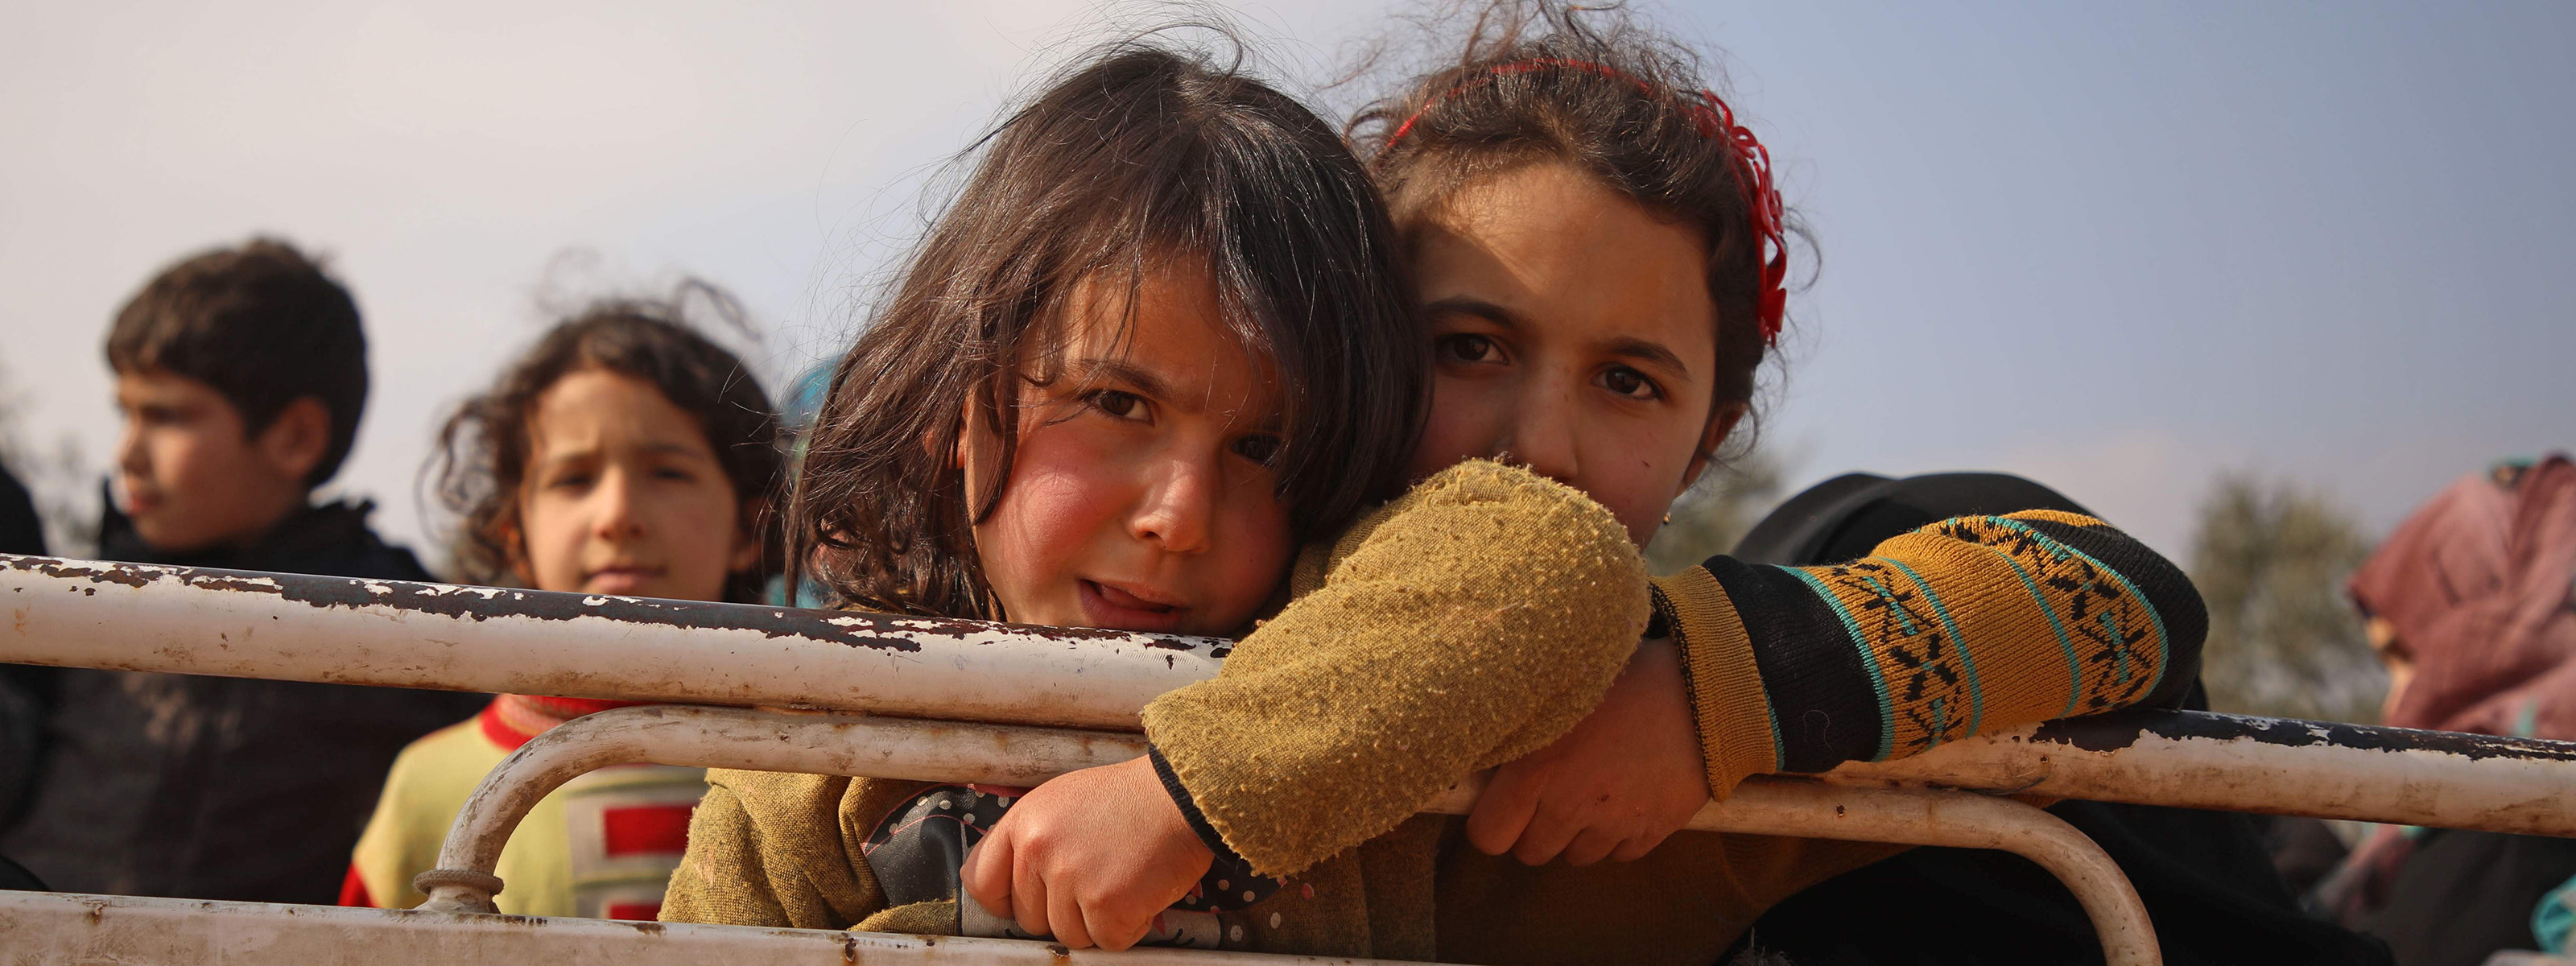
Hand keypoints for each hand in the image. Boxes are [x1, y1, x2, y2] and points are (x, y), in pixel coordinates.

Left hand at [961, 755, 1214, 949]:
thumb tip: (1013, 891)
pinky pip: (1107, 941)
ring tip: (1122, 880)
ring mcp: (1071, 877)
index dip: (1004, 901)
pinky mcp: (1107, 902)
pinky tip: (1141, 892)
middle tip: (1097, 880)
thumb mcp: (1063, 802)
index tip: (1028, 902)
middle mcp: (1038, 849)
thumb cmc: (1130, 799)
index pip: (980, 882)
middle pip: (1029, 919)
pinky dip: (1129, 926)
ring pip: (1068, 935)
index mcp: (1024, 822)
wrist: (1184, 793)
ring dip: (1098, 920)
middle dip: (1063, 911)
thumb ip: (1032, 841)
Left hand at [1465, 637, 1709, 865]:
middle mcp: (1569, 808)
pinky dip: (1619, 834)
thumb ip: (1519, 727)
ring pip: (1576, 856)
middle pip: (1530, 852)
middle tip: (1550, 790)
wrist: (1703, 691)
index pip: (1487, 835)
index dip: (1492, 820)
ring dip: (1576, 832)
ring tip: (1592, 788)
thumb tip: (1482, 743)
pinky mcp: (1652, 833)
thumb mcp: (1557, 690)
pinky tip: (1626, 794)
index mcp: (1536, 771)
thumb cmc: (1624, 677)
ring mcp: (1613, 826)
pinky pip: (1620, 853)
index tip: (1503, 801)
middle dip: (1533, 827)